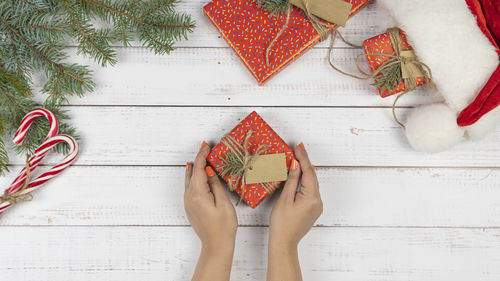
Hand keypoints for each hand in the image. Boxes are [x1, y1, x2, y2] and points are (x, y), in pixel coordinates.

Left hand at [185, 142, 237, 280]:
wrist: (216, 245)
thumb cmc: (223, 226)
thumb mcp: (223, 202)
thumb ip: (215, 184)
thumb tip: (209, 170)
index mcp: (198, 194)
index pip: (199, 169)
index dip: (202, 156)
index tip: (206, 145)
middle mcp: (189, 197)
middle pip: (192, 172)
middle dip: (199, 159)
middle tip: (205, 148)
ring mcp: (188, 202)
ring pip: (189, 180)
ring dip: (195, 168)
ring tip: (201, 158)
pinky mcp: (190, 207)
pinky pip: (189, 187)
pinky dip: (193, 177)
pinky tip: (197, 174)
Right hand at [269, 142, 322, 247]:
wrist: (284, 242)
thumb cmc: (282, 222)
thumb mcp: (285, 198)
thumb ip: (292, 180)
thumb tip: (296, 165)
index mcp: (312, 197)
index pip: (308, 172)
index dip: (303, 158)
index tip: (298, 147)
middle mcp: (318, 201)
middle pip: (312, 177)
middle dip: (305, 163)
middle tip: (298, 149)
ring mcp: (317, 205)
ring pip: (312, 183)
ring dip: (305, 172)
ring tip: (298, 159)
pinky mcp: (313, 209)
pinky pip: (311, 190)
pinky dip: (305, 181)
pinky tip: (300, 175)